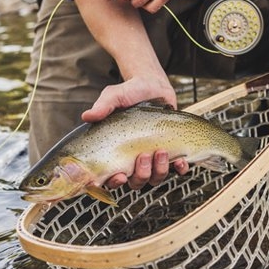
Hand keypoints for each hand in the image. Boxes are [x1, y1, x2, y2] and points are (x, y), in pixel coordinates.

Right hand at [81, 75, 188, 189]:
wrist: (153, 86)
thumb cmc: (130, 93)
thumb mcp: (114, 97)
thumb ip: (103, 106)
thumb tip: (88, 116)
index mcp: (115, 152)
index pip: (110, 177)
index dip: (112, 183)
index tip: (118, 177)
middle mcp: (132, 160)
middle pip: (135, 182)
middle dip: (140, 175)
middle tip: (143, 155)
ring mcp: (152, 159)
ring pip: (155, 179)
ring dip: (158, 170)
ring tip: (161, 151)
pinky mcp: (170, 153)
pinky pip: (176, 170)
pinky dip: (179, 169)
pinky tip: (180, 160)